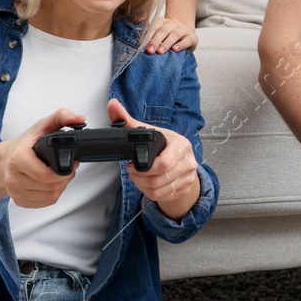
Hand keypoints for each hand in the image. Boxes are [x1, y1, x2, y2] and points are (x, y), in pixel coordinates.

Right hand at [0, 107, 84, 208]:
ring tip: (60, 175)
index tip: (72, 164)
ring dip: (61, 187)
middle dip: (65, 179)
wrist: (5, 159)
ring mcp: (15, 192)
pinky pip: (44, 203)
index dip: (64, 172)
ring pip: (50, 197)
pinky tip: (52, 184)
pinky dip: (53, 195)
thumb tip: (78, 118)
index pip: (46, 175)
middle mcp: (13, 178)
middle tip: (68, 169)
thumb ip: (61, 117)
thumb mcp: (42, 125)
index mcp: (17, 159)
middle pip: (50, 187)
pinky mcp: (19, 201)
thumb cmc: (25, 144)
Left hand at [107, 98, 200, 217]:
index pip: (164, 163)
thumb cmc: (164, 145)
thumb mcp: (149, 132)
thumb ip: (127, 120)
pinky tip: (146, 184)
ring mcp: (188, 178)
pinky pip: (161, 196)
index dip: (143, 168)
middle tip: (132, 171)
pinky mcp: (185, 189)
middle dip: (139, 177)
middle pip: (158, 179)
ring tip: (138, 177)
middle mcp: (188, 162)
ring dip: (142, 186)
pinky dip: (149, 192)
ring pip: (158, 190)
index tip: (132, 164)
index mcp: (181, 145)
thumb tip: (112, 104)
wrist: (182, 161)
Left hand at [144, 15, 197, 53]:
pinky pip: (187, 40)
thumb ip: (148, 28)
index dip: (149, 35)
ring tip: (160, 51)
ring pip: (175, 34)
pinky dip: (181, 45)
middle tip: (150, 51)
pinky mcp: (193, 37)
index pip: (155, 26)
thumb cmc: (169, 37)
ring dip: (167, 43)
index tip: (143, 45)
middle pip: (164, 30)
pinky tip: (175, 49)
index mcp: (164, 22)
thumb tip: (136, 20)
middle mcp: (174, 24)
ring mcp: (184, 30)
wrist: (187, 36)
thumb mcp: (159, 32)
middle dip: (156, 41)